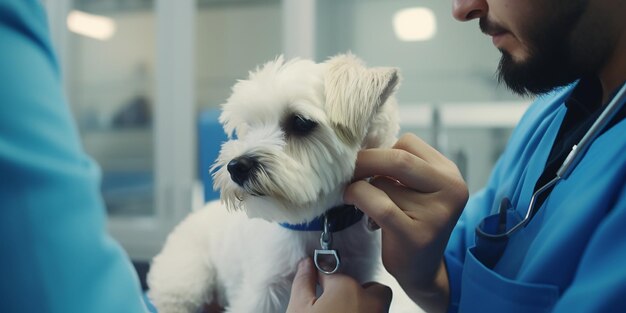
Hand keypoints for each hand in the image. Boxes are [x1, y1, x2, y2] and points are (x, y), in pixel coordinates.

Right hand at [287, 258, 391, 312]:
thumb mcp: (298, 309)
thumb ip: (303, 283)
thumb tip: (305, 265)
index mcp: (347, 289)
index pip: (334, 274)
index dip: (322, 279)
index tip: (315, 284)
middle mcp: (370, 302)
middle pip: (373, 287)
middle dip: (359, 291)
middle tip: (338, 302)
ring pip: (379, 304)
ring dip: (365, 305)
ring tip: (343, 311)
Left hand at [344, 133, 468, 312]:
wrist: (422, 270)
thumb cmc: (411, 221)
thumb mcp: (417, 189)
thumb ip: (399, 167)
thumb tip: (357, 143)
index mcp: (450, 175)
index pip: (408, 143)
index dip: (381, 150)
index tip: (367, 163)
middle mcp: (450, 191)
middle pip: (398, 157)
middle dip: (364, 159)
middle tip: (344, 166)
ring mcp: (435, 214)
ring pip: (383, 182)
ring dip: (364, 187)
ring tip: (366, 202)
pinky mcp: (415, 235)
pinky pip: (377, 203)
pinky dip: (357, 195)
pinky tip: (351, 199)